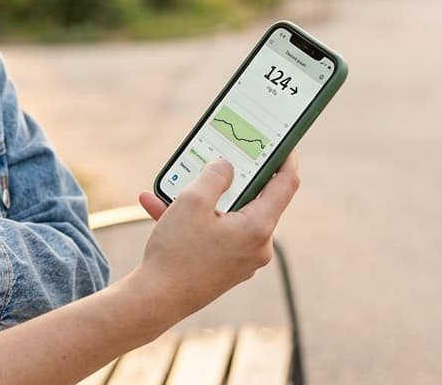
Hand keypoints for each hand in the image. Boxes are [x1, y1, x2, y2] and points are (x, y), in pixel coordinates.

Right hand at [134, 154, 299, 318]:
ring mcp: (241, 259)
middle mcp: (257, 246)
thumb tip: (226, 166)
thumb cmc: (176, 252)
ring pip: (226, 216)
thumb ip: (215, 176)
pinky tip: (158, 208)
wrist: (155, 300)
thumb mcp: (193, 202)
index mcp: (258, 227)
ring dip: (199, 200)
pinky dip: (192, 220)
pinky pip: (213, 233)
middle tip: (216, 158)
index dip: (285, 159)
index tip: (282, 142)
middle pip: (252, 199)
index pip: (285, 185)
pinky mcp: (224, 267)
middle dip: (227, 179)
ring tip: (170, 187)